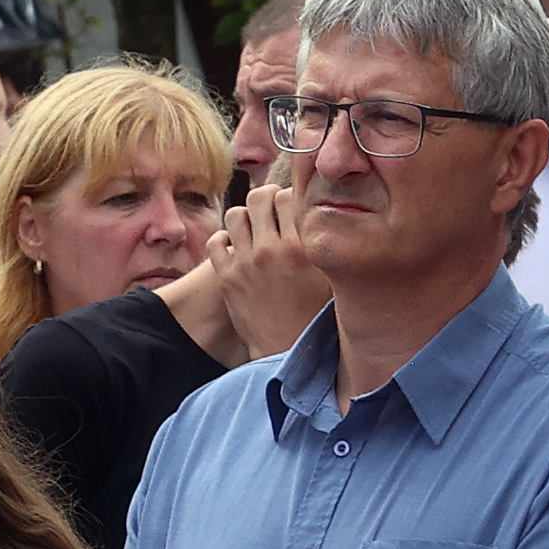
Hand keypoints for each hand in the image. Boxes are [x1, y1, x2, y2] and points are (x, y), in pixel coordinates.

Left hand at [193, 182, 332, 358]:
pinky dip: (223, 240)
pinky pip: (215, 241)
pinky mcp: (226, 278)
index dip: (291, 197)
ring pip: (235, 215)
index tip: (293, 206)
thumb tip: (333, 218)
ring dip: (244, 218)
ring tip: (254, 229)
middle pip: (259, 197)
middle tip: (270, 211)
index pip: (290, 196)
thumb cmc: (317, 316)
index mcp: (303, 247)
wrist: (288, 352)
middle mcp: (272, 250)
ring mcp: (246, 263)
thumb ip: (329, 247)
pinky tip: (236, 248)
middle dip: (265, 199)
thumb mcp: (333, 279)